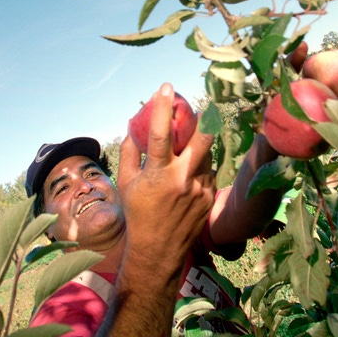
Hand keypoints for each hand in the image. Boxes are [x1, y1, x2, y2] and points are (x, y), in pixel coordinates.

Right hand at [117, 83, 215, 278]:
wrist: (159, 249)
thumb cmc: (138, 213)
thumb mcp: (126, 182)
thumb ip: (130, 151)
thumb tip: (136, 125)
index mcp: (158, 174)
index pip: (162, 133)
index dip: (164, 107)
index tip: (167, 87)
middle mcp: (183, 179)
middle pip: (203, 137)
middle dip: (202, 117)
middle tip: (195, 108)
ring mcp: (201, 188)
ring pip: (207, 152)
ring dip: (199, 142)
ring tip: (188, 141)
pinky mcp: (210, 196)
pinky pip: (209, 170)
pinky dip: (200, 164)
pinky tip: (189, 170)